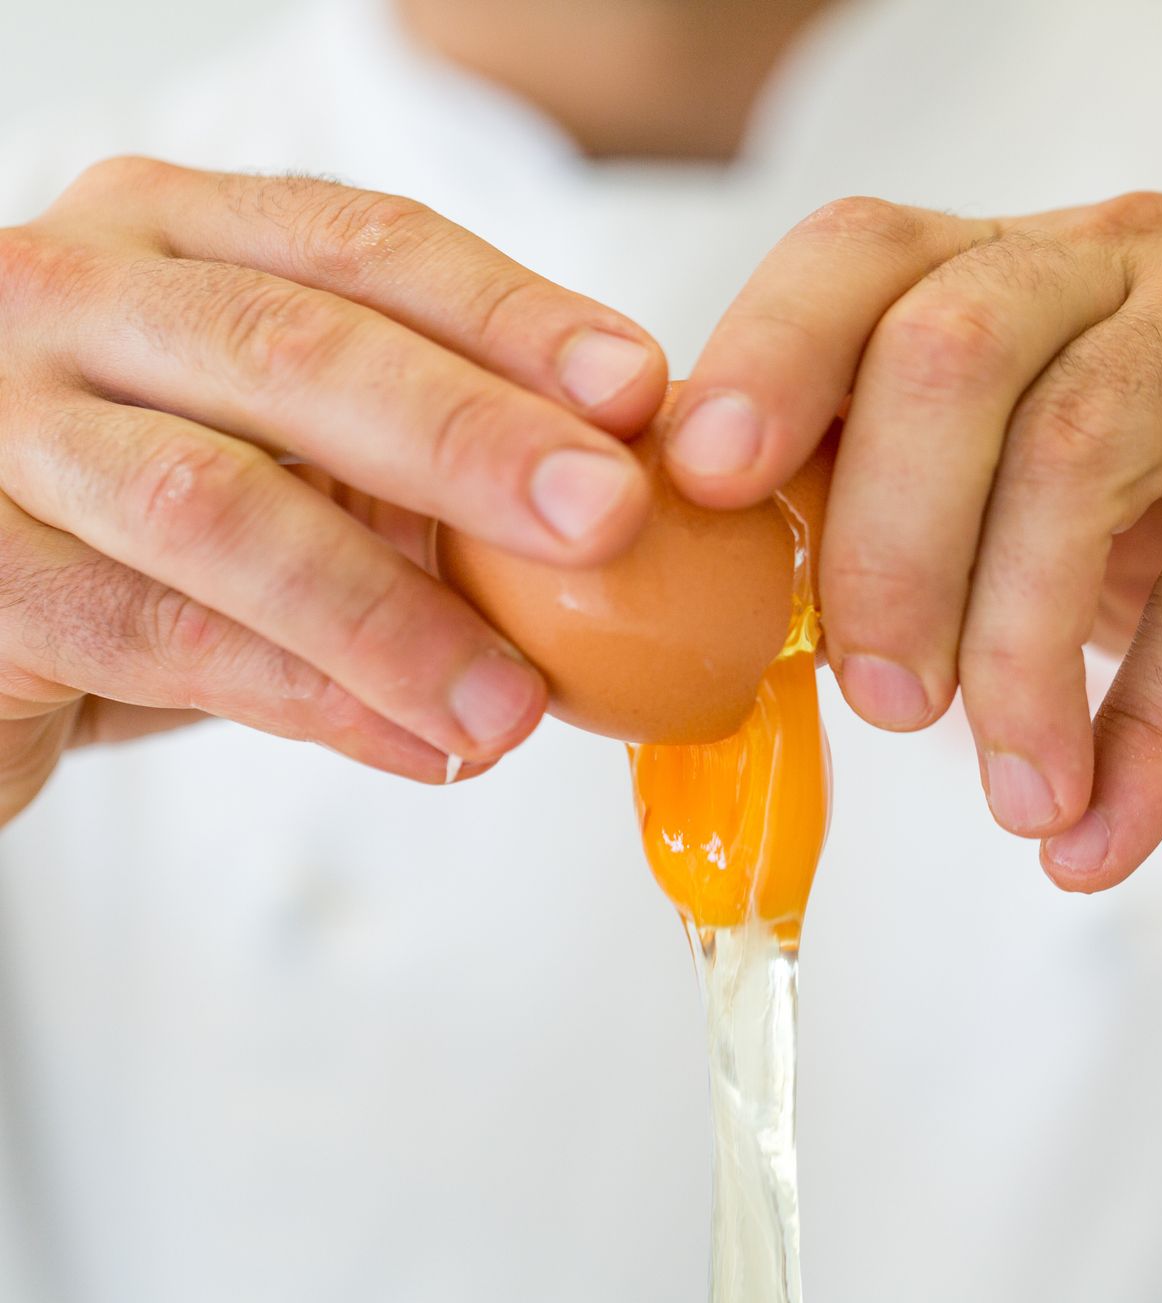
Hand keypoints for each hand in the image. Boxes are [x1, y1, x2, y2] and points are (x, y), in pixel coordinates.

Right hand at [0, 157, 666, 824]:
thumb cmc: (157, 516)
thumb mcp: (286, 450)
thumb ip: (407, 460)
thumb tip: (610, 513)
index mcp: (177, 236)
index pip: (366, 244)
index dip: (512, 317)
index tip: (640, 390)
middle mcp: (76, 297)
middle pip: (293, 351)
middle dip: (470, 440)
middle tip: (607, 518)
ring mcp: (0, 424)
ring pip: (220, 509)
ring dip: (395, 617)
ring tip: (514, 705)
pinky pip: (162, 638)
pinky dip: (312, 702)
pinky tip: (421, 749)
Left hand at [665, 193, 1161, 890]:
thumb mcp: (1022, 458)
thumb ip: (900, 498)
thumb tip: (753, 622)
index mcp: (998, 266)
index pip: (857, 259)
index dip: (768, 359)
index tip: (705, 487)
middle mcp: (1106, 257)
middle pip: (947, 356)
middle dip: (887, 550)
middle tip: (883, 702)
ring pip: (1075, 453)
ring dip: (1015, 657)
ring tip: (1014, 798)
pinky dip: (1155, 733)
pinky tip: (1104, 831)